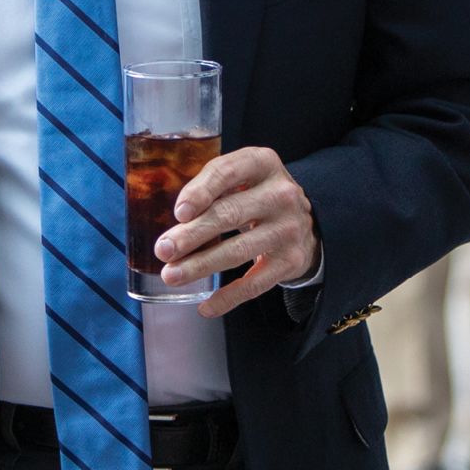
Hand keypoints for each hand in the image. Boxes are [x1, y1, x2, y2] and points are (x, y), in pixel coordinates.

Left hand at [153, 146, 322, 318]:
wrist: (305, 223)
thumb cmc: (257, 195)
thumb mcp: (242, 177)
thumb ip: (211, 187)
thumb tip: (174, 221)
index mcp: (263, 163)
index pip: (227, 173)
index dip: (200, 192)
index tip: (179, 213)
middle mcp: (280, 194)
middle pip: (229, 214)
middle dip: (191, 235)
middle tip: (163, 250)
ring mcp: (288, 229)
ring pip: (238, 251)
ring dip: (201, 265)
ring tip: (172, 275)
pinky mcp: (291, 261)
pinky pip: (254, 284)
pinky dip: (228, 297)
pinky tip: (206, 306)